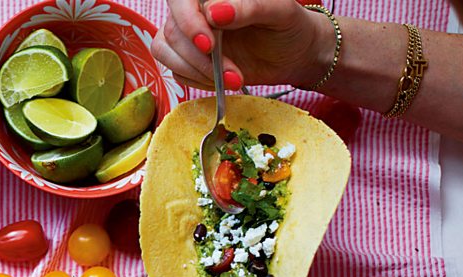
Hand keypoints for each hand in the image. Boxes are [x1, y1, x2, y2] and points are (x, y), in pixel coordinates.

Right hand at [151, 0, 335, 90]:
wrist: (296, 54)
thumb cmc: (290, 26)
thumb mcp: (279, 12)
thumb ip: (248, 7)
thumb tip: (214, 12)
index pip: (181, 0)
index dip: (188, 23)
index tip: (209, 46)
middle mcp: (196, 12)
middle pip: (172, 31)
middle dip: (198, 58)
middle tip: (230, 72)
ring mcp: (190, 37)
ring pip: (166, 52)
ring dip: (196, 72)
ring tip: (233, 79)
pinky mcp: (190, 60)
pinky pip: (177, 72)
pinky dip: (199, 81)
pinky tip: (224, 81)